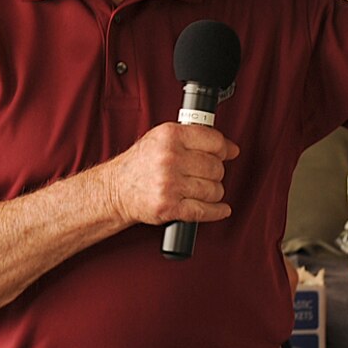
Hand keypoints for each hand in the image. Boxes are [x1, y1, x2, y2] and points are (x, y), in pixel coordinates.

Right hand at [102, 122, 239, 225]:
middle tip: (206, 173)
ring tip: (201, 189)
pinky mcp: (169, 208)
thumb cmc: (141, 164)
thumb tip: (230, 148)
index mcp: (170, 136)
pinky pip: (204, 211)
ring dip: (213, 192)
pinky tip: (220, 208)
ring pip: (213, 190)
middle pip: (216, 167)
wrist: (116, 190)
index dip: (223, 149)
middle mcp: (170, 159)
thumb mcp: (162, 138)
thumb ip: (194, 137)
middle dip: (215, 172)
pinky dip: (216, 211)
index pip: (214, 141)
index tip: (226, 153)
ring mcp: (169, 185)